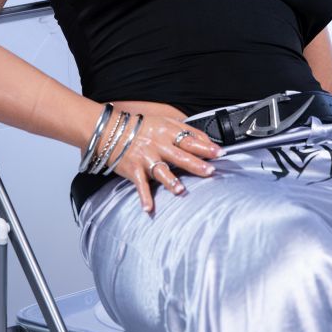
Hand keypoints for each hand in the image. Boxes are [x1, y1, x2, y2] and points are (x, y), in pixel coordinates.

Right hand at [87, 101, 223, 213]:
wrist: (111, 131)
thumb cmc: (142, 127)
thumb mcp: (166, 123)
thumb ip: (187, 132)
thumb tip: (209, 143)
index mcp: (168, 133)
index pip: (190, 140)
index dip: (206, 147)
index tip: (220, 153)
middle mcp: (158, 146)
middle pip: (179, 156)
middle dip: (195, 164)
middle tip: (210, 171)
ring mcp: (145, 159)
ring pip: (160, 171)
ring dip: (170, 181)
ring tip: (180, 190)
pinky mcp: (134, 170)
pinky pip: (140, 185)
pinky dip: (144, 197)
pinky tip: (148, 208)